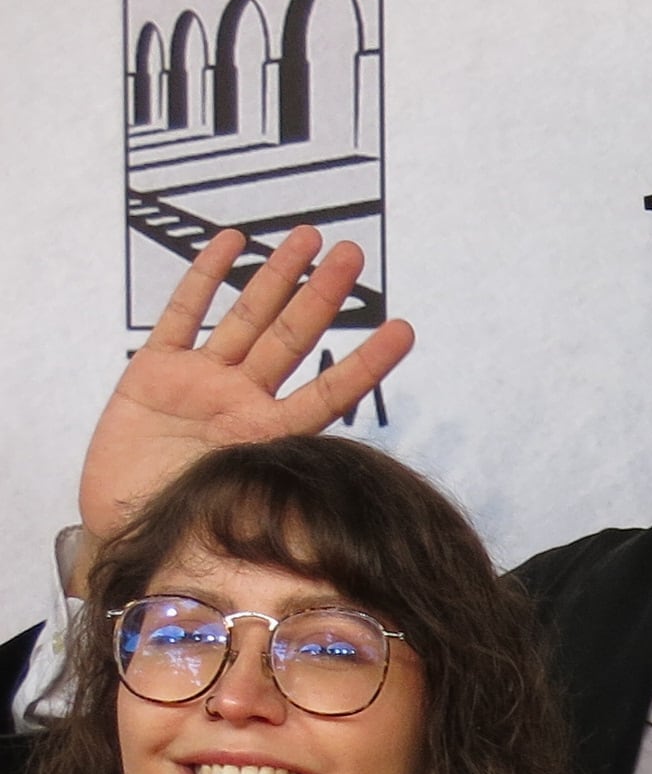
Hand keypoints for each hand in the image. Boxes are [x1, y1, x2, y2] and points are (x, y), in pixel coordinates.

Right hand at [81, 227, 415, 554]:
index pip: (329, 391)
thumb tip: (342, 517)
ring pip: (246, 318)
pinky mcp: (155, 372)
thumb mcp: (245, 516)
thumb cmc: (184, 535)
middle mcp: (242, 403)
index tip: (404, 330)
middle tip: (353, 253)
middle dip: (322, 294)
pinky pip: (183, 315)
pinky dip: (204, 277)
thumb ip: (283, 499)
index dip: (366, 362)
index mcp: (271, 439)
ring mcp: (201, 384)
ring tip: (308, 238)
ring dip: (275, 276)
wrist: (124, 534)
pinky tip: (233, 243)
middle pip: (290, 337)